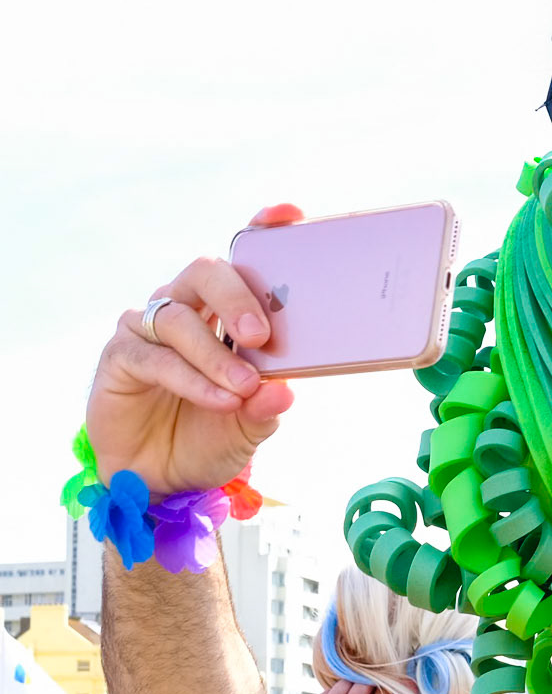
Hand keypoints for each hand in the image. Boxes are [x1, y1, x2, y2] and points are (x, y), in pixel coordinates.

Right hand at [85, 205, 303, 495]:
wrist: (162, 478)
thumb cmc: (212, 436)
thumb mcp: (252, 427)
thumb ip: (268, 407)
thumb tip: (285, 391)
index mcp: (225, 313)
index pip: (241, 261)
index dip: (261, 232)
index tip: (289, 214)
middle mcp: (187, 310)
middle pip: (204, 272)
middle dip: (236, 295)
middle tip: (261, 333)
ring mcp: (150, 330)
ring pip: (179, 318)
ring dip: (216, 354)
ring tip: (244, 385)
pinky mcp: (121, 356)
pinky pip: (156, 357)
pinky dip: (192, 378)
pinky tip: (219, 398)